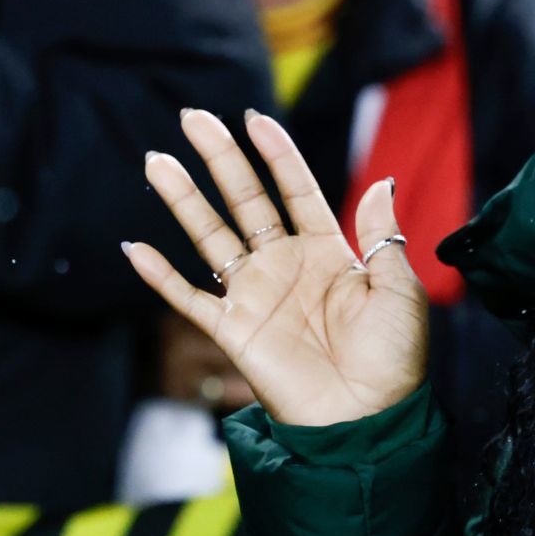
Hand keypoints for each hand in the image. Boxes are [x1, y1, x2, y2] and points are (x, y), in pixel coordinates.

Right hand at [123, 108, 427, 426]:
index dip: (276, 155)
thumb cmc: (393, 358)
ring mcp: (256, 295)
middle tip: (192, 119)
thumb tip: (381, 182)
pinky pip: (189, 298)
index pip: (295, 190)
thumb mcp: (398, 289)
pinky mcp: (234, 330)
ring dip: (184, 200)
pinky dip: (161, 276)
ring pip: (210, 237)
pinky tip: (136, 248)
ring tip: (157, 161)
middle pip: (245, 201)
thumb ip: (381, 236)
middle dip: (220, 159)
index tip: (253, 119)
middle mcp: (285, 266)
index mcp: (327, 252)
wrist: (369, 416)